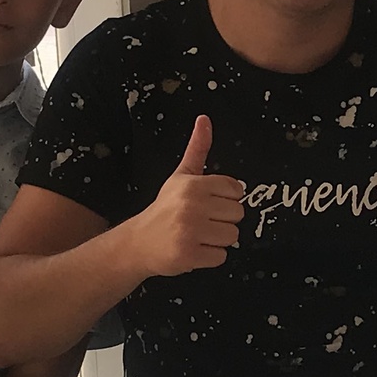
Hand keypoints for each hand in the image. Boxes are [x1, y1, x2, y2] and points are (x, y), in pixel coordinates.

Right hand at [126, 115, 244, 278]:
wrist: (138, 242)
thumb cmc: (164, 209)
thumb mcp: (181, 176)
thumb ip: (197, 148)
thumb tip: (204, 119)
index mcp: (193, 185)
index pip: (236, 190)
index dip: (225, 199)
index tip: (207, 203)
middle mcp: (192, 206)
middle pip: (238, 214)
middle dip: (223, 220)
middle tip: (201, 222)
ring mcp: (190, 231)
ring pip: (232, 236)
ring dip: (217, 240)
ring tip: (197, 235)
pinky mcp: (189, 255)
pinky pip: (221, 256)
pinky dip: (210, 257)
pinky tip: (194, 249)